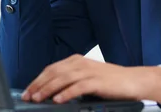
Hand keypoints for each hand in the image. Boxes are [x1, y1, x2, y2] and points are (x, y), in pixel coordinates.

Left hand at [21, 55, 160, 104]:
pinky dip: (66, 93)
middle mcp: (80, 63)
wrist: (133, 80)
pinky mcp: (97, 81)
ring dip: (48, 89)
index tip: (27, 90)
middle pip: (54, 72)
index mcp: (76, 60)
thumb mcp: (87, 77)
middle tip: (27, 96)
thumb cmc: (110, 81)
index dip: (37, 79)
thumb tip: (51, 91)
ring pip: (62, 79)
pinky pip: (78, 87)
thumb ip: (71, 81)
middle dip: (38, 85)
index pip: (51, 68)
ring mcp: (89, 71)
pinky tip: (57, 100)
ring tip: (38, 98)